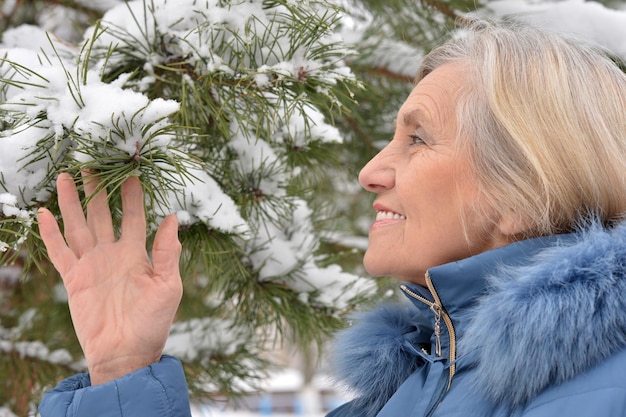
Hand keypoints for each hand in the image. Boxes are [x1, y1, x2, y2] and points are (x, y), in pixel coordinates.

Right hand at [38, 173, 181, 384]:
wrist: (126, 353)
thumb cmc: (153, 322)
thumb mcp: (168, 286)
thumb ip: (167, 252)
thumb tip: (173, 217)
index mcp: (137, 254)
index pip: (134, 217)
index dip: (132, 196)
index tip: (131, 172)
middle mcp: (113, 254)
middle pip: (102, 214)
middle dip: (97, 189)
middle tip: (92, 163)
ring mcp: (92, 264)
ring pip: (79, 225)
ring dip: (72, 202)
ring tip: (65, 176)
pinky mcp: (74, 278)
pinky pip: (59, 251)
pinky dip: (51, 232)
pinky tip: (44, 212)